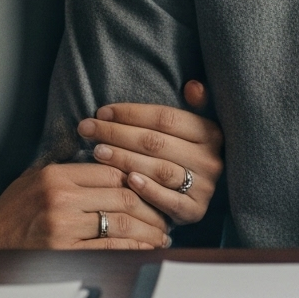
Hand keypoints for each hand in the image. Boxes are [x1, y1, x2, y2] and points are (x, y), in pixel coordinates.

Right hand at [0, 161, 171, 249]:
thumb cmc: (10, 214)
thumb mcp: (33, 180)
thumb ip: (68, 171)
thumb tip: (109, 162)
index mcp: (55, 175)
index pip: (110, 170)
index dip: (136, 178)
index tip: (151, 187)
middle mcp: (60, 199)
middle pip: (121, 195)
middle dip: (150, 205)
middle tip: (166, 213)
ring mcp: (62, 227)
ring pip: (121, 222)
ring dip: (148, 229)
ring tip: (162, 234)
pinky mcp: (64, 253)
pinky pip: (109, 249)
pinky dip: (133, 249)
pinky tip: (146, 249)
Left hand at [78, 79, 224, 226]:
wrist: (196, 198)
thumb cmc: (183, 156)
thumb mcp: (191, 128)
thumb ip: (192, 106)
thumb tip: (192, 86)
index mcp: (210, 133)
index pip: (165, 118)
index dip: (131, 113)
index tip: (101, 112)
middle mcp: (210, 159)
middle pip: (156, 142)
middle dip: (117, 133)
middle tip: (88, 129)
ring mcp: (204, 187)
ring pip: (159, 169)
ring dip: (124, 159)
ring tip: (97, 151)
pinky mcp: (195, 211)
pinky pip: (168, 200)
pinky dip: (147, 190)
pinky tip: (126, 180)